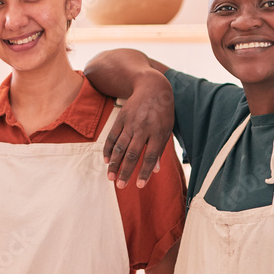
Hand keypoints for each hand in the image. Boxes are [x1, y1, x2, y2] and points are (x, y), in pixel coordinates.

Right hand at [104, 69, 173, 187]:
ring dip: (114, 164)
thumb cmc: (163, 112)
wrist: (152, 87)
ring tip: (110, 177)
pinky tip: (106, 160)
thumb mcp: (167, 129)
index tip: (139, 185)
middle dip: (126, 171)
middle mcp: (143, 129)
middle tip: (120, 186)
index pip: (150, 157)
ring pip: (120, 147)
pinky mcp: (121, 118)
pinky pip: (112, 136)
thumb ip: (160, 149)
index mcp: (158, 133)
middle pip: (132, 154)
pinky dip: (108, 149)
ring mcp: (130, 123)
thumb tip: (156, 170)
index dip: (145, 172)